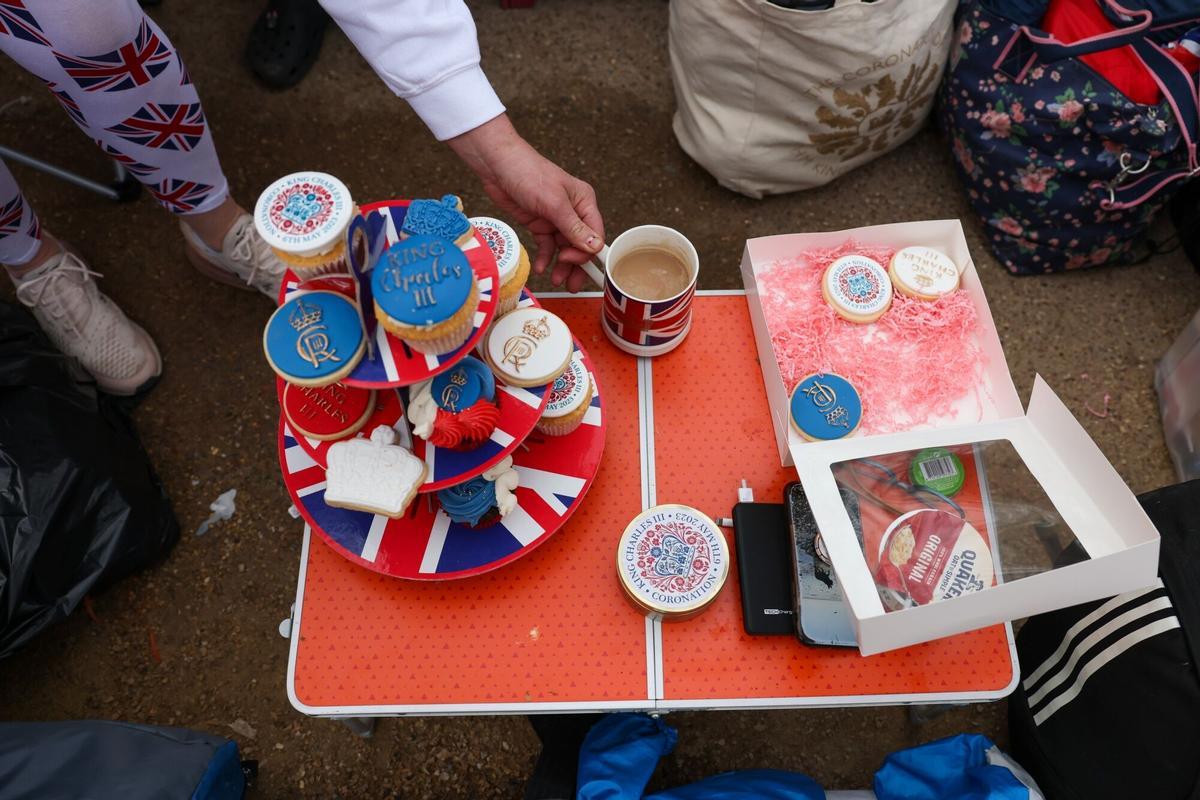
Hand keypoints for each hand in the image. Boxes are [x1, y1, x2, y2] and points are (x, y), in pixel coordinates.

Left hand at [448, 114, 603, 291]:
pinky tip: (541, 267)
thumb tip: (594, 246)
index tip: (572, 261)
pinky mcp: (540, 223)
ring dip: (561, 265)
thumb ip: (573, 227)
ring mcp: (556, 219)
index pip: (594, 234)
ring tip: (554, 279)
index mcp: (584, 202)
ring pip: (564, 248)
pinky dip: (545, 257)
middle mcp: (573, 211)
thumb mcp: (553, 203)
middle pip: (581, 245)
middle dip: (576, 265)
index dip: (586, 253)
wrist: (497, 166)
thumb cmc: (528, 173)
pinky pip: (547, 245)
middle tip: (570, 285)